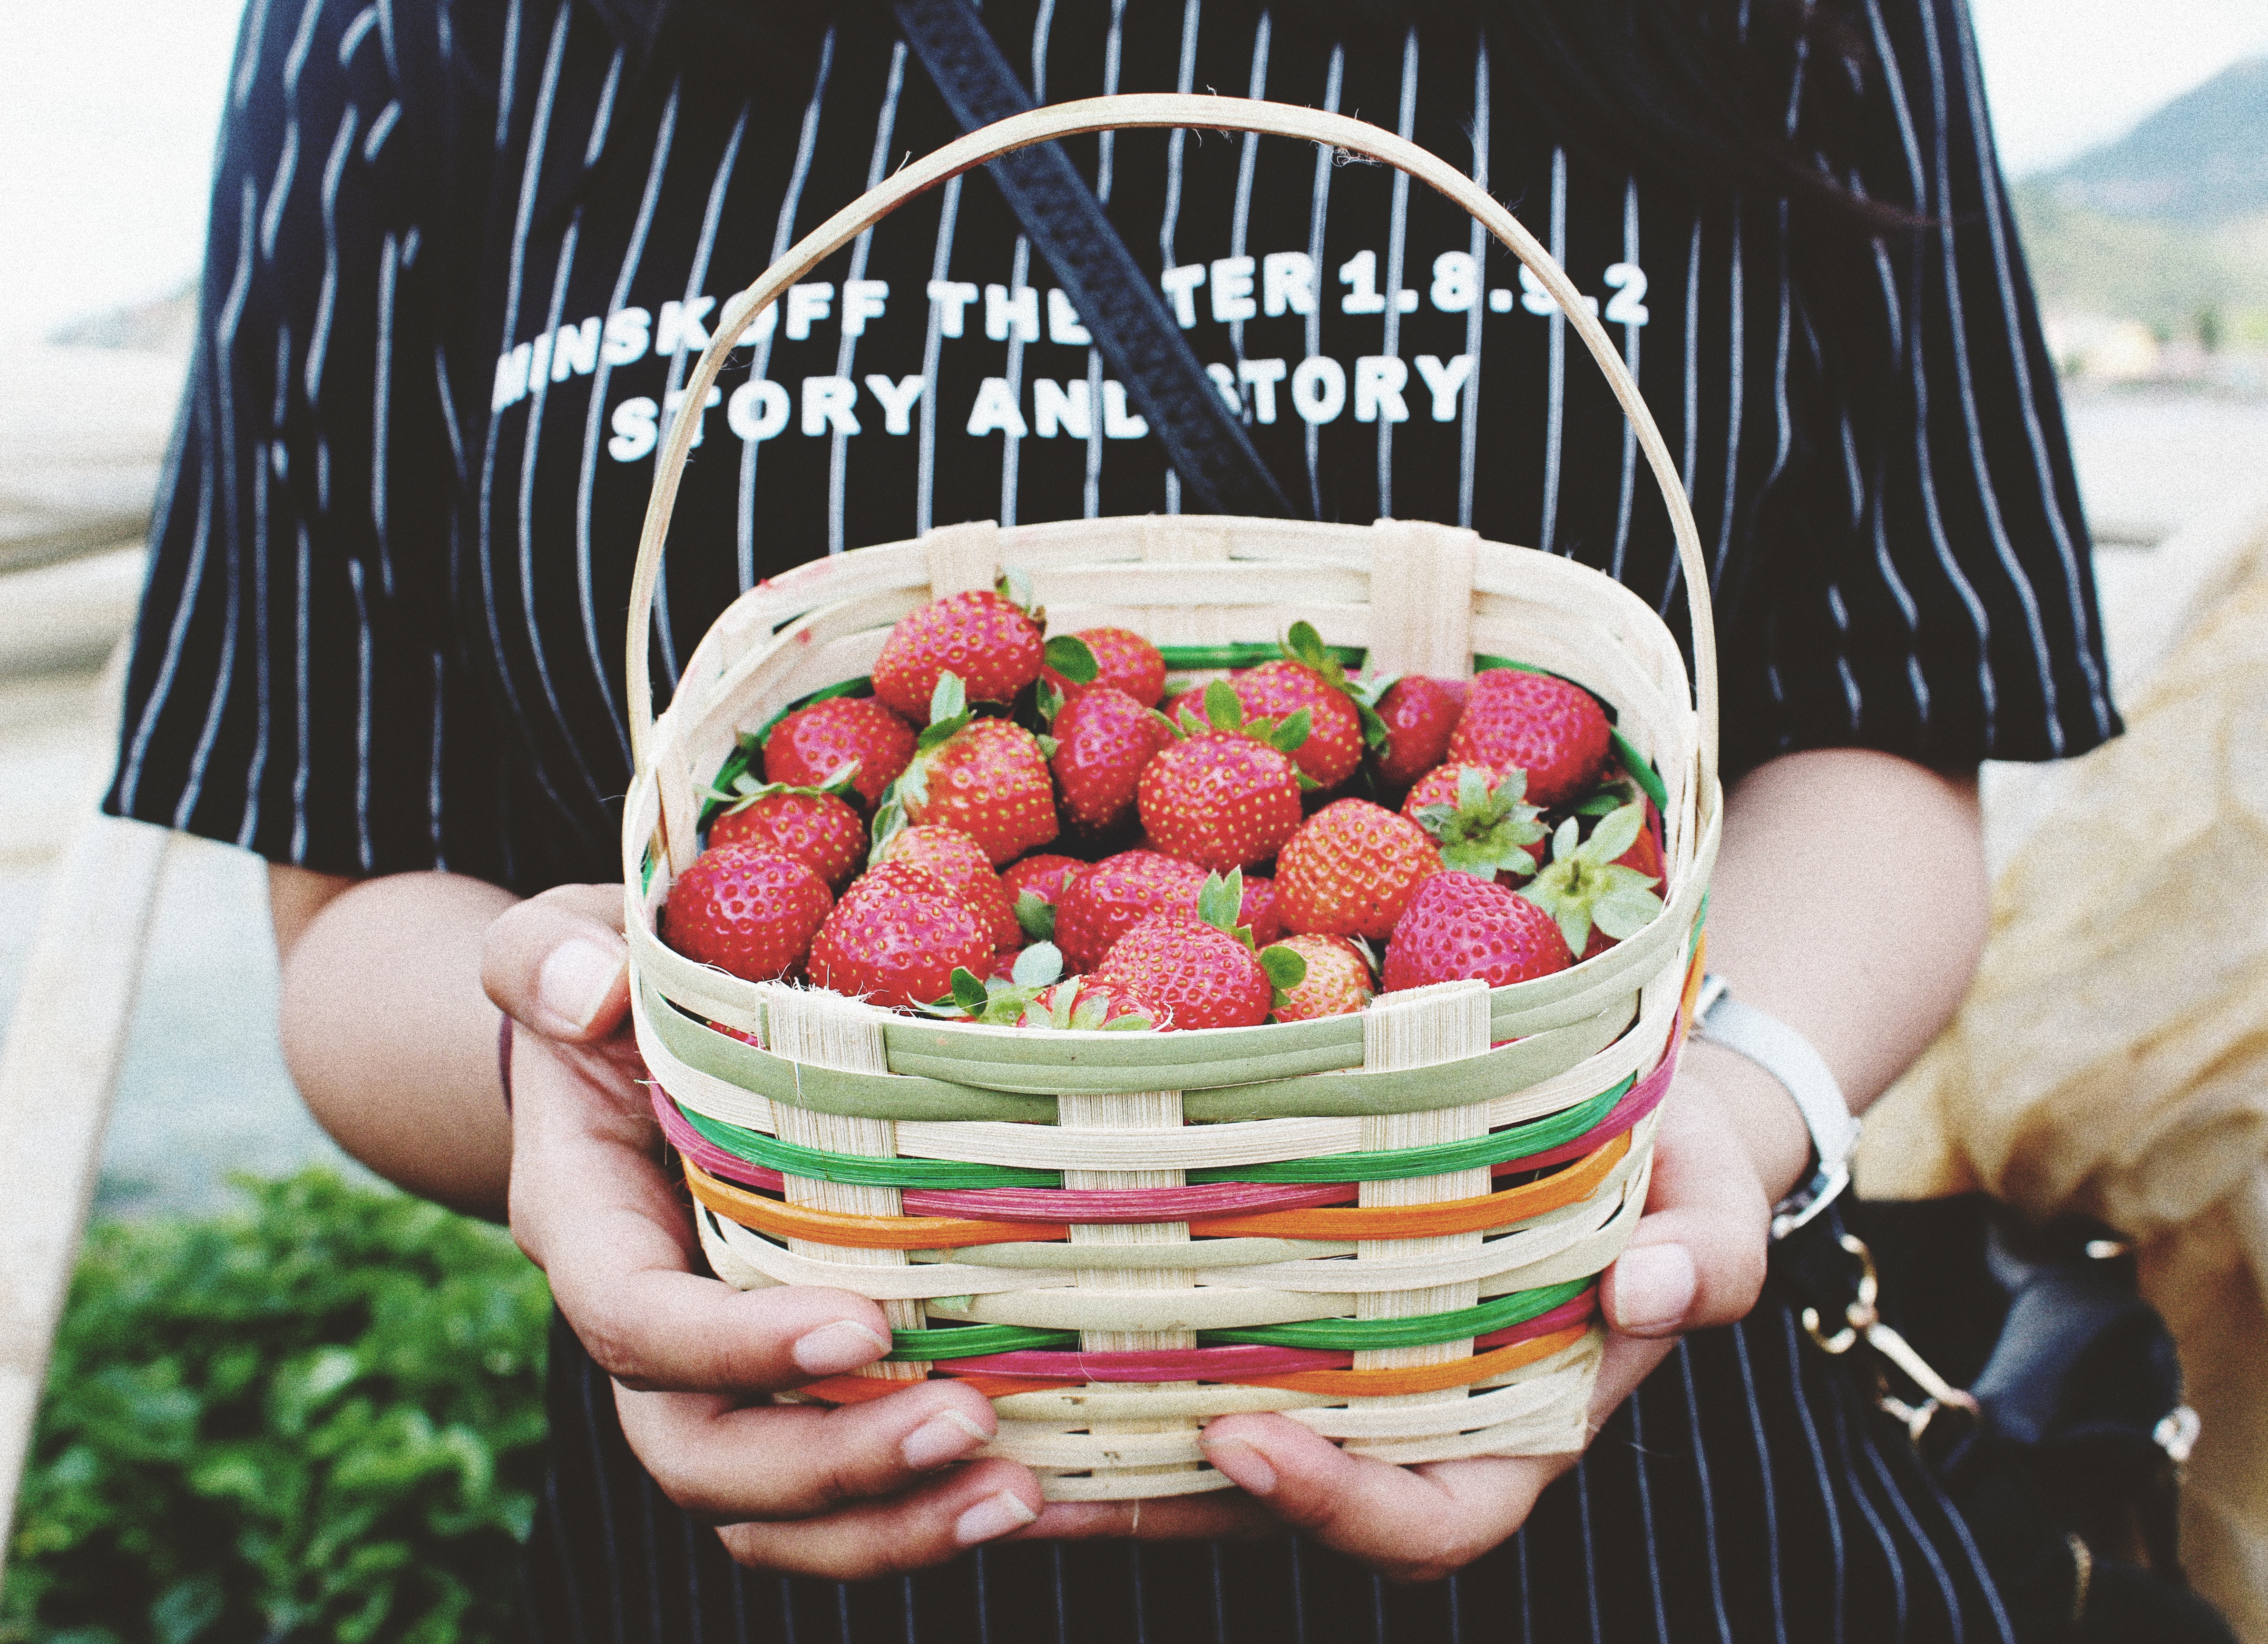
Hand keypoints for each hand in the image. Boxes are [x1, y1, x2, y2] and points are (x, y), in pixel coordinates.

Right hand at [482, 887, 1046, 1577]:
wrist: (624, 1052)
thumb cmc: (611, 991)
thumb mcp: (569, 948)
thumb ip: (545, 961)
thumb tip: (585, 987)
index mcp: (590, 1228)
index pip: (633, 1321)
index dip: (733, 1347)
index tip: (857, 1328)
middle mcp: (647, 1331)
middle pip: (705, 1456)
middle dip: (832, 1467)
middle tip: (967, 1426)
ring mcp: (721, 1379)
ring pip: (773, 1511)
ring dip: (895, 1523)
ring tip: (1022, 1492)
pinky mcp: (797, 1393)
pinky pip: (848, 1494)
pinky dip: (938, 1510)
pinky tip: (1056, 1494)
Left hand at [1017, 1065, 1784, 1579]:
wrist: (1633, 1111)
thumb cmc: (1676, 1162)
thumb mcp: (1714, 1195)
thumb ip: (1704, 1256)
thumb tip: (1652, 1292)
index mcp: (1519, 1428)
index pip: (1429, 1522)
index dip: (1335, 1507)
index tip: (1244, 1437)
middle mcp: (1413, 1420)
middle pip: (1272, 1508)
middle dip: (1154, 1504)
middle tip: (1030, 1463)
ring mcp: (1343, 1369)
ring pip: (1209, 1452)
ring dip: (1097, 1453)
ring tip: (972, 1427)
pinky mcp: (1291, 1302)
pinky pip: (1196, 1356)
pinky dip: (1112, 1363)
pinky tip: (1017, 1331)